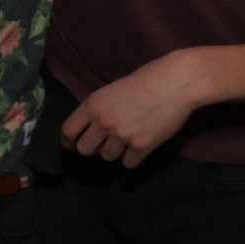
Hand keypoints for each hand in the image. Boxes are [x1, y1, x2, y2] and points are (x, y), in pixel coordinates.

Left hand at [60, 52, 203, 167]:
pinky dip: (132, 158)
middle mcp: (104, 121)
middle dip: (92, 148)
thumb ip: (98, 109)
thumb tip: (90, 129)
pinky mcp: (142, 146)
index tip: (71, 144)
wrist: (176, 83)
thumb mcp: (112, 90)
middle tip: (102, 143)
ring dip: (114, 151)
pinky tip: (139, 147)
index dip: (68, 141)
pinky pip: (128, 163)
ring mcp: (123, 135)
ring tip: (126, 138)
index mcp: (93, 104)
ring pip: (107, 157)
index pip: (68, 131)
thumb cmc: (146, 80)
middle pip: (84, 150)